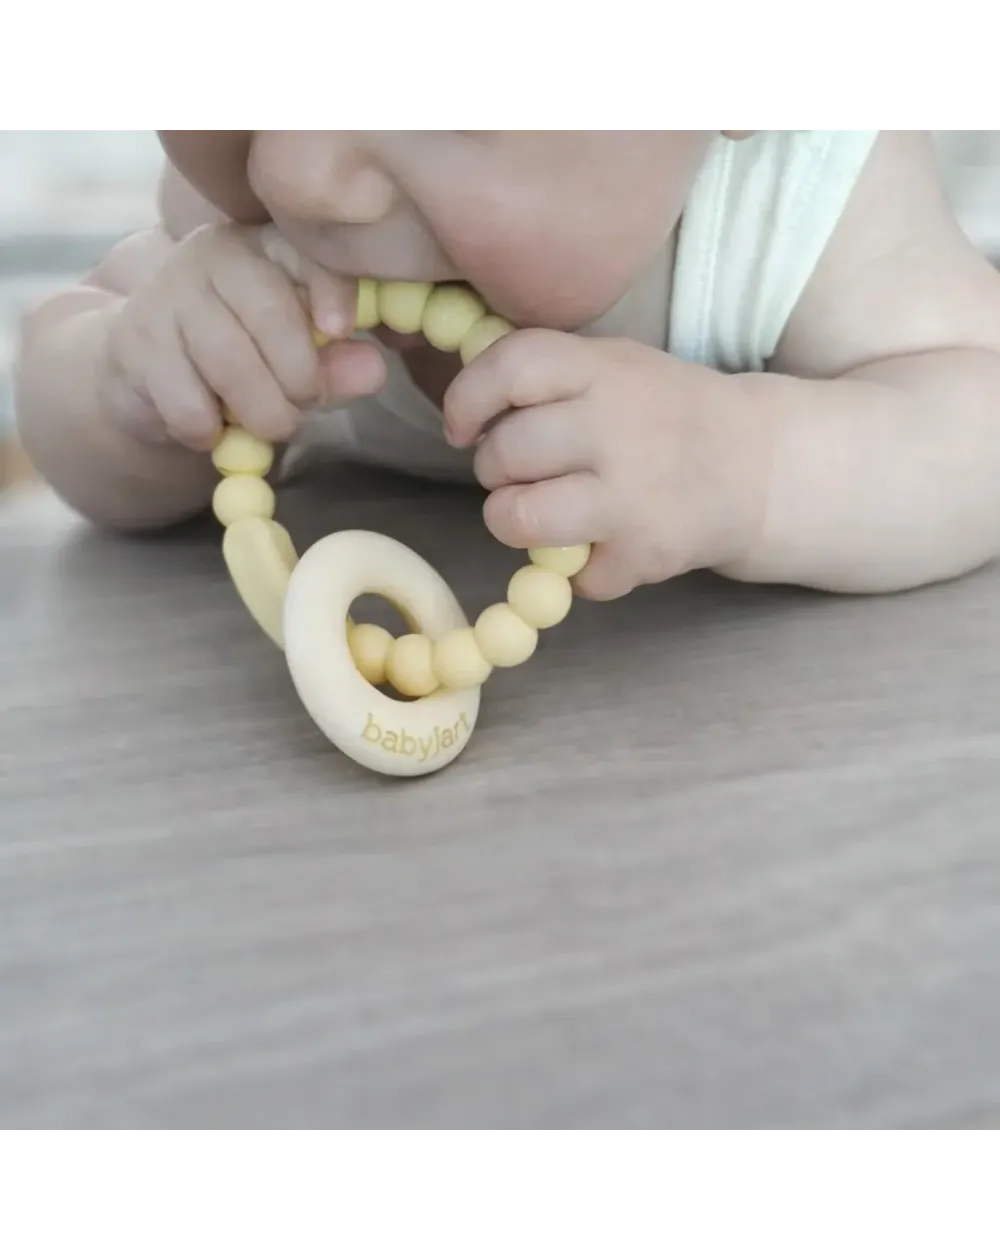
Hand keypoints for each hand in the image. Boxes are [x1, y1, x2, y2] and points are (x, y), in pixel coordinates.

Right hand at [102, 223, 386, 451]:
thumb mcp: (297, 363)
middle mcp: (217, 256)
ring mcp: (169, 295)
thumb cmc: (242, 363)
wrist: (148, 379)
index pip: (308, 251)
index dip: (332, 288)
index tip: (340, 328)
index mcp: (269, 248)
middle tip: (303, 406)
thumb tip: (375, 368)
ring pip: (231, 363)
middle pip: (273, 313)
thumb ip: (336, 365)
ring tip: (266, 426)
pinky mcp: (134, 343)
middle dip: (301, 378)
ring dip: (262, 413)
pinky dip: (209, 431)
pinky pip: (188, 402)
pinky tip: (210, 428)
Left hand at [443, 330, 773, 599]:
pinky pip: (567, 575)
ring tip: (541, 512)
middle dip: (494, 469)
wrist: (758, 465)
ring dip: (513, 520)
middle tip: (520, 473)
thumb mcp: (613, 366)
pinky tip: (602, 543)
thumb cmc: (663, 414)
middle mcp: (617, 427)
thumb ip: (546, 378)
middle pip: (504, 453)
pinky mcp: (643, 554)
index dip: (467, 400)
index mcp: (603, 369)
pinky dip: (574, 570)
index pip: (510, 368)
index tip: (462, 428)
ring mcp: (632, 495)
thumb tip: (464, 411)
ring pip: (518, 518)